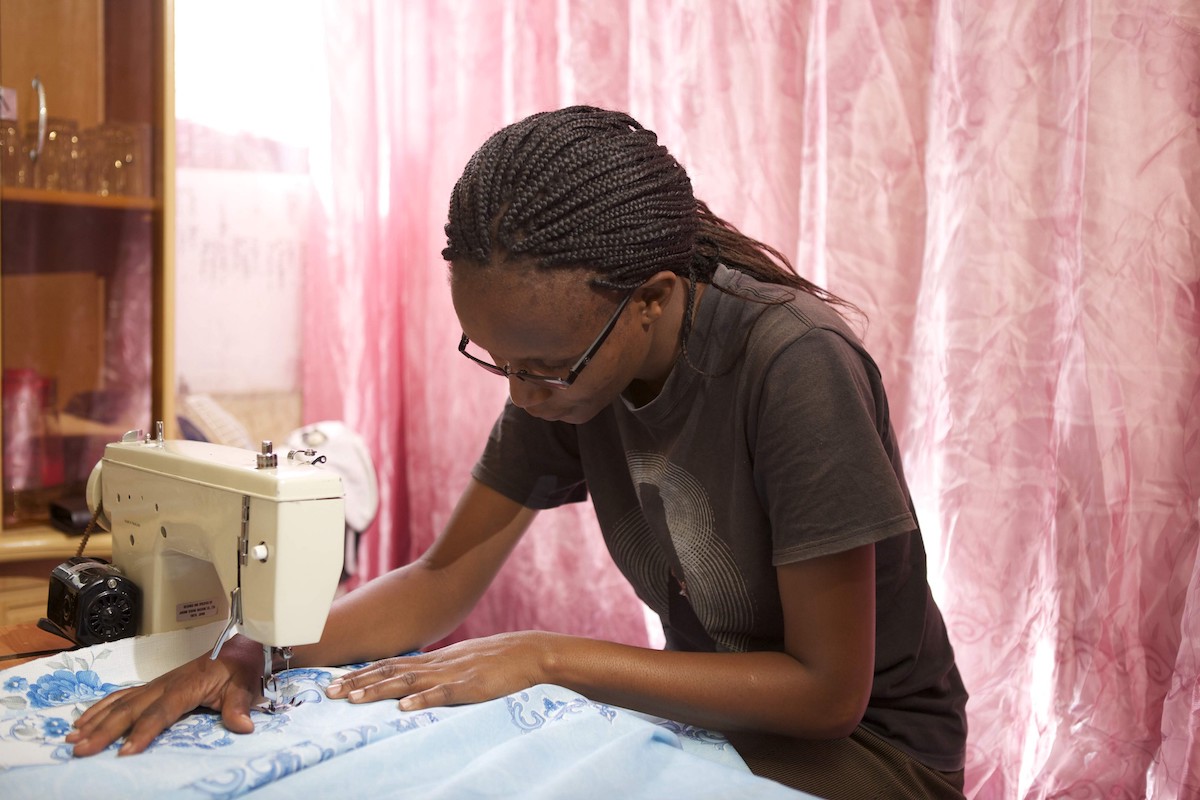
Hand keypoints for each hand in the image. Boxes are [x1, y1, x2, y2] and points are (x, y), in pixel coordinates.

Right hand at [65, 635, 265, 756]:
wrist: (236, 649)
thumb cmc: (238, 670)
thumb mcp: (244, 687)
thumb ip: (239, 707)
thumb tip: (243, 726)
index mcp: (186, 686)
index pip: (161, 711)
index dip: (143, 731)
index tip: (125, 752)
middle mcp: (164, 684)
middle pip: (130, 709)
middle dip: (105, 731)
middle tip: (82, 750)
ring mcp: (155, 684)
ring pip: (120, 703)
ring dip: (96, 720)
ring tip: (73, 739)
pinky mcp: (151, 686)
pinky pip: (121, 696)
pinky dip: (100, 708)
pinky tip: (83, 721)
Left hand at [325, 631, 556, 710]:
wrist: (526, 652)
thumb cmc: (492, 659)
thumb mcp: (457, 661)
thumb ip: (432, 671)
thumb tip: (406, 682)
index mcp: (432, 660)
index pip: (388, 664)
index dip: (360, 673)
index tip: (333, 681)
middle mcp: (436, 664)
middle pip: (390, 672)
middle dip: (358, 682)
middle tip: (329, 692)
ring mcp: (452, 674)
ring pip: (409, 682)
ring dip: (380, 690)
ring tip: (354, 699)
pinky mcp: (471, 686)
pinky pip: (444, 694)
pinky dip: (424, 700)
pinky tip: (405, 708)